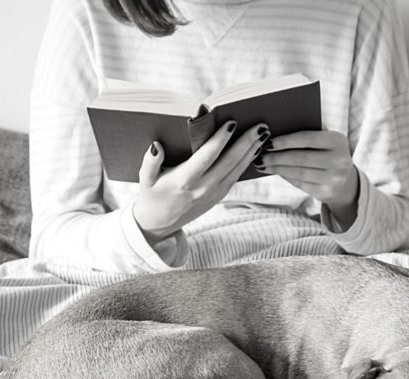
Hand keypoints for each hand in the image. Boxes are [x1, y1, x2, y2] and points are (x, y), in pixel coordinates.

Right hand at [134, 121, 269, 243]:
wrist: (159, 224)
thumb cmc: (151, 195)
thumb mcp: (145, 179)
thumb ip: (149, 161)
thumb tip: (156, 145)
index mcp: (184, 181)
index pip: (207, 156)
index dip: (221, 139)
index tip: (231, 123)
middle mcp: (202, 188)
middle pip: (229, 161)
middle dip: (246, 142)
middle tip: (260, 125)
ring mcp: (213, 194)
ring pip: (237, 170)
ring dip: (251, 151)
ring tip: (263, 134)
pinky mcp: (218, 197)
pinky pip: (235, 177)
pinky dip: (246, 162)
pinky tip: (254, 150)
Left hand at [253, 129, 359, 228]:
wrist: (347, 180)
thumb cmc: (328, 154)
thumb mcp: (326, 142)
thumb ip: (308, 137)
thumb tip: (274, 138)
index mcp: (338, 141)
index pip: (306, 138)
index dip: (285, 141)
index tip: (268, 142)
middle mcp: (339, 160)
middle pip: (300, 158)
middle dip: (277, 157)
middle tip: (260, 156)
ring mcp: (334, 179)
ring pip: (298, 173)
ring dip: (277, 169)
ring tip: (263, 164)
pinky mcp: (326, 192)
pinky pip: (300, 183)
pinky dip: (285, 177)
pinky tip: (275, 172)